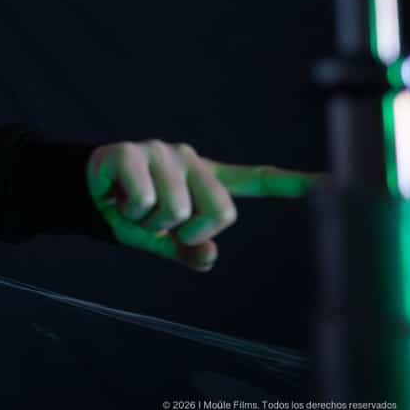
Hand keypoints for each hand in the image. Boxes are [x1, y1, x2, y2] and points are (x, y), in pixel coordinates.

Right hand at [86, 140, 325, 272]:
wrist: (78, 194)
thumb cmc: (126, 213)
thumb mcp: (161, 240)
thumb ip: (188, 250)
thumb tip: (210, 257)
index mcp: (203, 178)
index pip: (254, 179)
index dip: (292, 183)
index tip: (331, 182)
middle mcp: (188, 159)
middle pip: (221, 211)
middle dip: (190, 232)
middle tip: (162, 228)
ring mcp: (161, 153)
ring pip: (177, 210)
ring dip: (149, 224)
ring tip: (131, 209)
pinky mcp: (130, 152)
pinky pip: (147, 199)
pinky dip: (130, 212)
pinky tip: (116, 198)